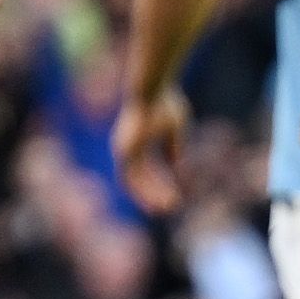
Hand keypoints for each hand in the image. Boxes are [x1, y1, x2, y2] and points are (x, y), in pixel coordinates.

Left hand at [112, 89, 184, 211]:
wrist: (151, 90)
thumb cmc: (164, 103)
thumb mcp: (175, 127)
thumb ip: (173, 146)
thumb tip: (176, 166)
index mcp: (137, 141)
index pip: (146, 169)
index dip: (159, 183)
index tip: (174, 196)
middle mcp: (127, 147)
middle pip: (139, 178)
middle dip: (155, 193)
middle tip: (170, 207)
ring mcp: (123, 149)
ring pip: (133, 182)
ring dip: (149, 196)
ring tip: (166, 208)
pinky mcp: (124, 151)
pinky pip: (130, 178)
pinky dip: (143, 190)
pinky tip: (156, 197)